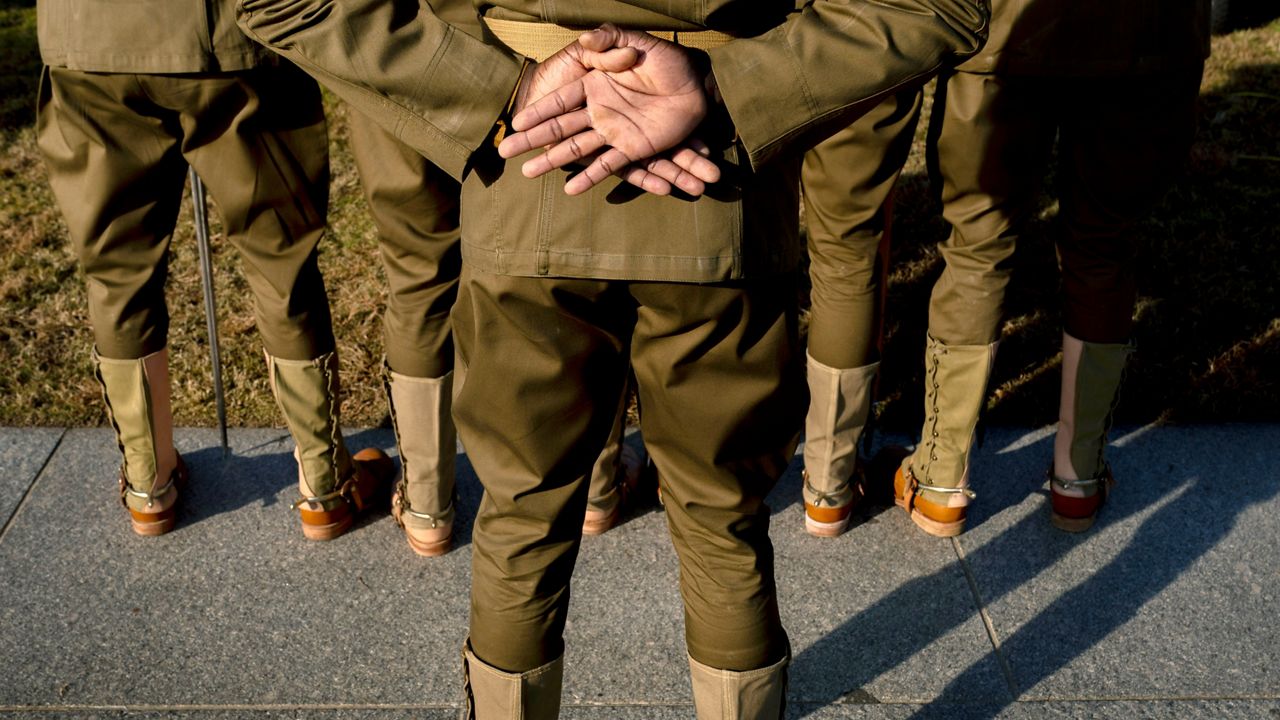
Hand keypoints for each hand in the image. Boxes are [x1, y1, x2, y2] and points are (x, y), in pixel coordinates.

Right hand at [499, 24, 712, 195]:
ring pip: (576, 149)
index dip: (536, 111)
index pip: (558, 100)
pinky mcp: (631, 148)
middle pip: (558, 127)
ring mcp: (613, 132)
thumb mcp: (635, 40)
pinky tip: (570, 189)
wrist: (696, 84)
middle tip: (503, 152)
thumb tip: (586, 38)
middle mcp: (598, 111)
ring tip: (527, 173)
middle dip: (531, 139)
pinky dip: (589, 177)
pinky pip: (608, 165)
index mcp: (594, 85)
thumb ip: (609, 39)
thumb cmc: (665, 60)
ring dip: (552, 161)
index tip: (514, 121)